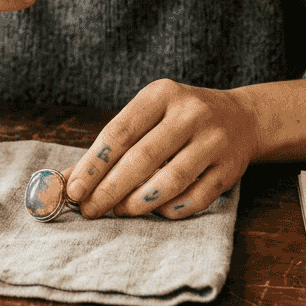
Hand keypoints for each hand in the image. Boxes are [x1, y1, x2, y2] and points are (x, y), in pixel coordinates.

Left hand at [65, 79, 260, 219]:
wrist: (240, 118)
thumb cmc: (177, 120)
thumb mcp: (147, 117)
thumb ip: (110, 147)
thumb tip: (65, 182)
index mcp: (162, 94)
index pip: (120, 131)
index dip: (94, 164)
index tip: (74, 188)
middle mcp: (191, 113)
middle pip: (143, 158)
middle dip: (110, 188)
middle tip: (90, 209)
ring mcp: (214, 140)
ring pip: (171, 180)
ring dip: (139, 202)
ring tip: (120, 211)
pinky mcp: (230, 168)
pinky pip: (196, 197)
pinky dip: (171, 210)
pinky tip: (155, 211)